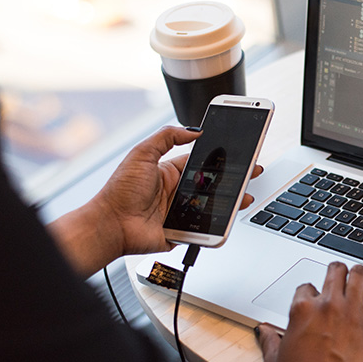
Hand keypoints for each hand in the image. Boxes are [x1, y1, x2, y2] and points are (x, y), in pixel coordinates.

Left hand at [48, 126, 262, 276]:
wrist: (110, 225)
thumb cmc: (120, 191)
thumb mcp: (141, 153)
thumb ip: (166, 137)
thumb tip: (193, 130)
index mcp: (169, 172)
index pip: (202, 162)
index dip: (220, 158)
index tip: (237, 152)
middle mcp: (177, 191)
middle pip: (212, 184)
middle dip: (233, 179)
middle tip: (251, 172)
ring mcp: (181, 212)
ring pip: (213, 206)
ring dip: (231, 201)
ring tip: (246, 196)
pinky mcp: (182, 231)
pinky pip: (204, 228)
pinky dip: (218, 224)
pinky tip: (230, 217)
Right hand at [256, 262, 362, 361]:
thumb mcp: (278, 359)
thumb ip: (271, 341)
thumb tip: (264, 332)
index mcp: (302, 309)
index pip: (306, 286)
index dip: (311, 293)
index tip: (314, 300)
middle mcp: (328, 305)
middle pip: (335, 270)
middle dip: (336, 272)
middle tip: (338, 277)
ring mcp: (352, 312)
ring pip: (359, 274)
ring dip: (358, 276)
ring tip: (358, 279)